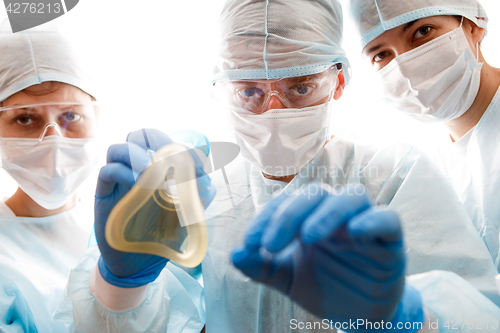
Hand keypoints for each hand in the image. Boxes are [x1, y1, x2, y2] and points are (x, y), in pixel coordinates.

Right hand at [95, 129, 215, 287]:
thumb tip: (205, 172)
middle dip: (155, 139)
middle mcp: (138, 168)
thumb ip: (200, 192)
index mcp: (159, 168)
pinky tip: (137, 185)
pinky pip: (108, 170)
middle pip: (140, 135)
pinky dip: (123, 171)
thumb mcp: (190, 213)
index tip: (192, 162)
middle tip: (166, 158)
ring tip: (150, 171)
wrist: (140, 263)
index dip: (177, 143)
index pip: (163, 140)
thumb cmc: (166, 234)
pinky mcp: (105, 191)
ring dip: (137, 154)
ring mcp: (121, 178)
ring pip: (120, 147)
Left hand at [232, 183, 422, 330]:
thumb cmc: (323, 287)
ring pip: (352, 196)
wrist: (358, 316)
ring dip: (328, 212)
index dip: (266, 218)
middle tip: (271, 244)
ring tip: (309, 236)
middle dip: (290, 214)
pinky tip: (354, 232)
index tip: (249, 243)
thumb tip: (234, 254)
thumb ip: (261, 266)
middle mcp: (335, 214)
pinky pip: (388, 218)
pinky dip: (372, 220)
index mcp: (308, 217)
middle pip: (316, 193)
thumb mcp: (286, 279)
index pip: (286, 202)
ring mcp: (363, 224)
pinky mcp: (390, 239)